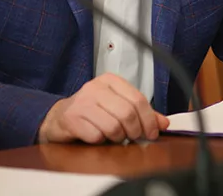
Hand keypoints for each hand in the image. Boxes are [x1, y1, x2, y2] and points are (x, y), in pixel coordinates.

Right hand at [38, 73, 169, 143]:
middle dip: (135, 131)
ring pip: (113, 126)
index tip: (152, 133)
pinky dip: (101, 141)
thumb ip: (141, 113)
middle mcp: (95, 88)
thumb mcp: (117, 106)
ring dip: (118, 138)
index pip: (138, 99)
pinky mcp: (72, 118)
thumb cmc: (92, 112)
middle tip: (134, 138)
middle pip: (127, 113)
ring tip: (114, 137)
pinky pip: (97, 135)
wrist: (59, 118)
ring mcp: (82, 102)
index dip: (149, 119)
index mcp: (110, 81)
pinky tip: (98, 137)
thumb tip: (163, 123)